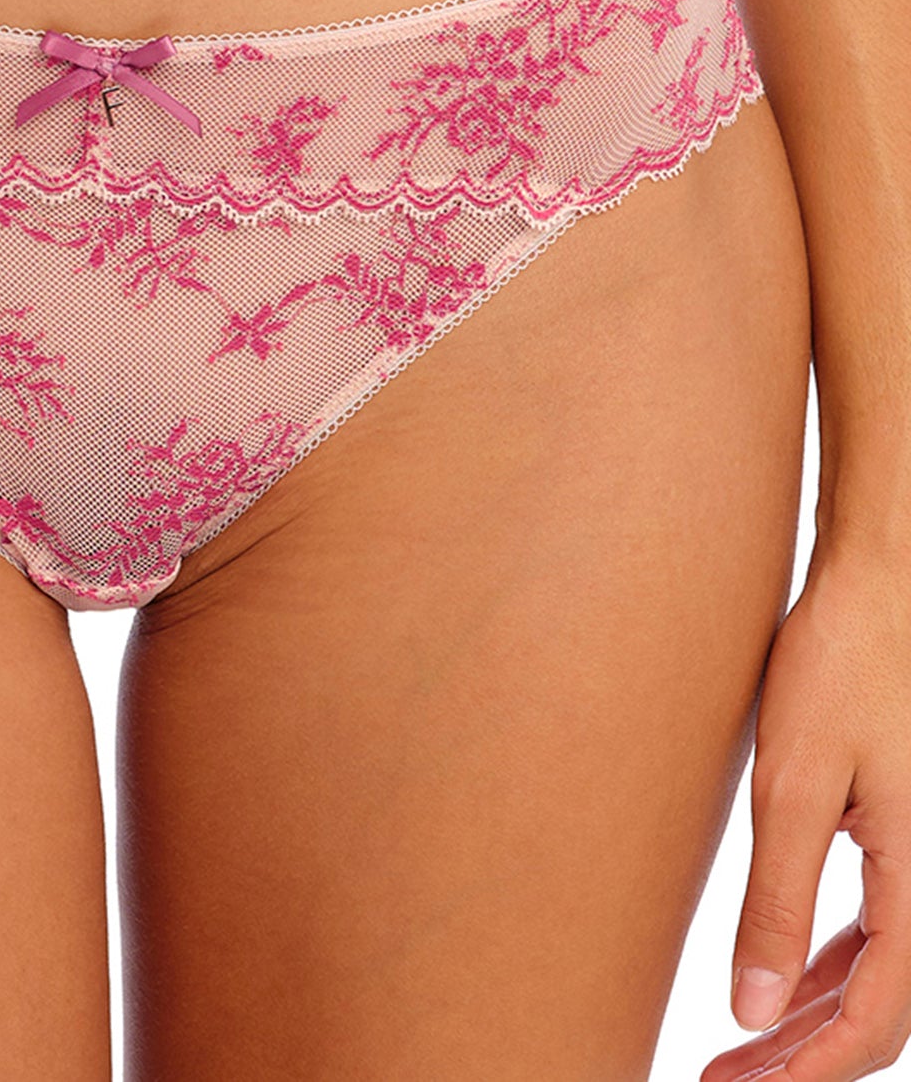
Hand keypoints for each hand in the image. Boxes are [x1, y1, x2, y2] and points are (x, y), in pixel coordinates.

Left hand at [701, 540, 910, 1080]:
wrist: (881, 585)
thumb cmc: (841, 667)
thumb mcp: (794, 786)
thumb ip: (775, 901)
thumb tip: (749, 1008)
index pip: (877, 1023)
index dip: (807, 1071)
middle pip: (880, 1009)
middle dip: (802, 1055)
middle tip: (723, 1081)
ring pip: (879, 972)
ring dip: (811, 1013)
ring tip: (740, 1047)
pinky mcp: (906, 832)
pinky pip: (878, 926)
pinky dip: (827, 961)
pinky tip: (779, 980)